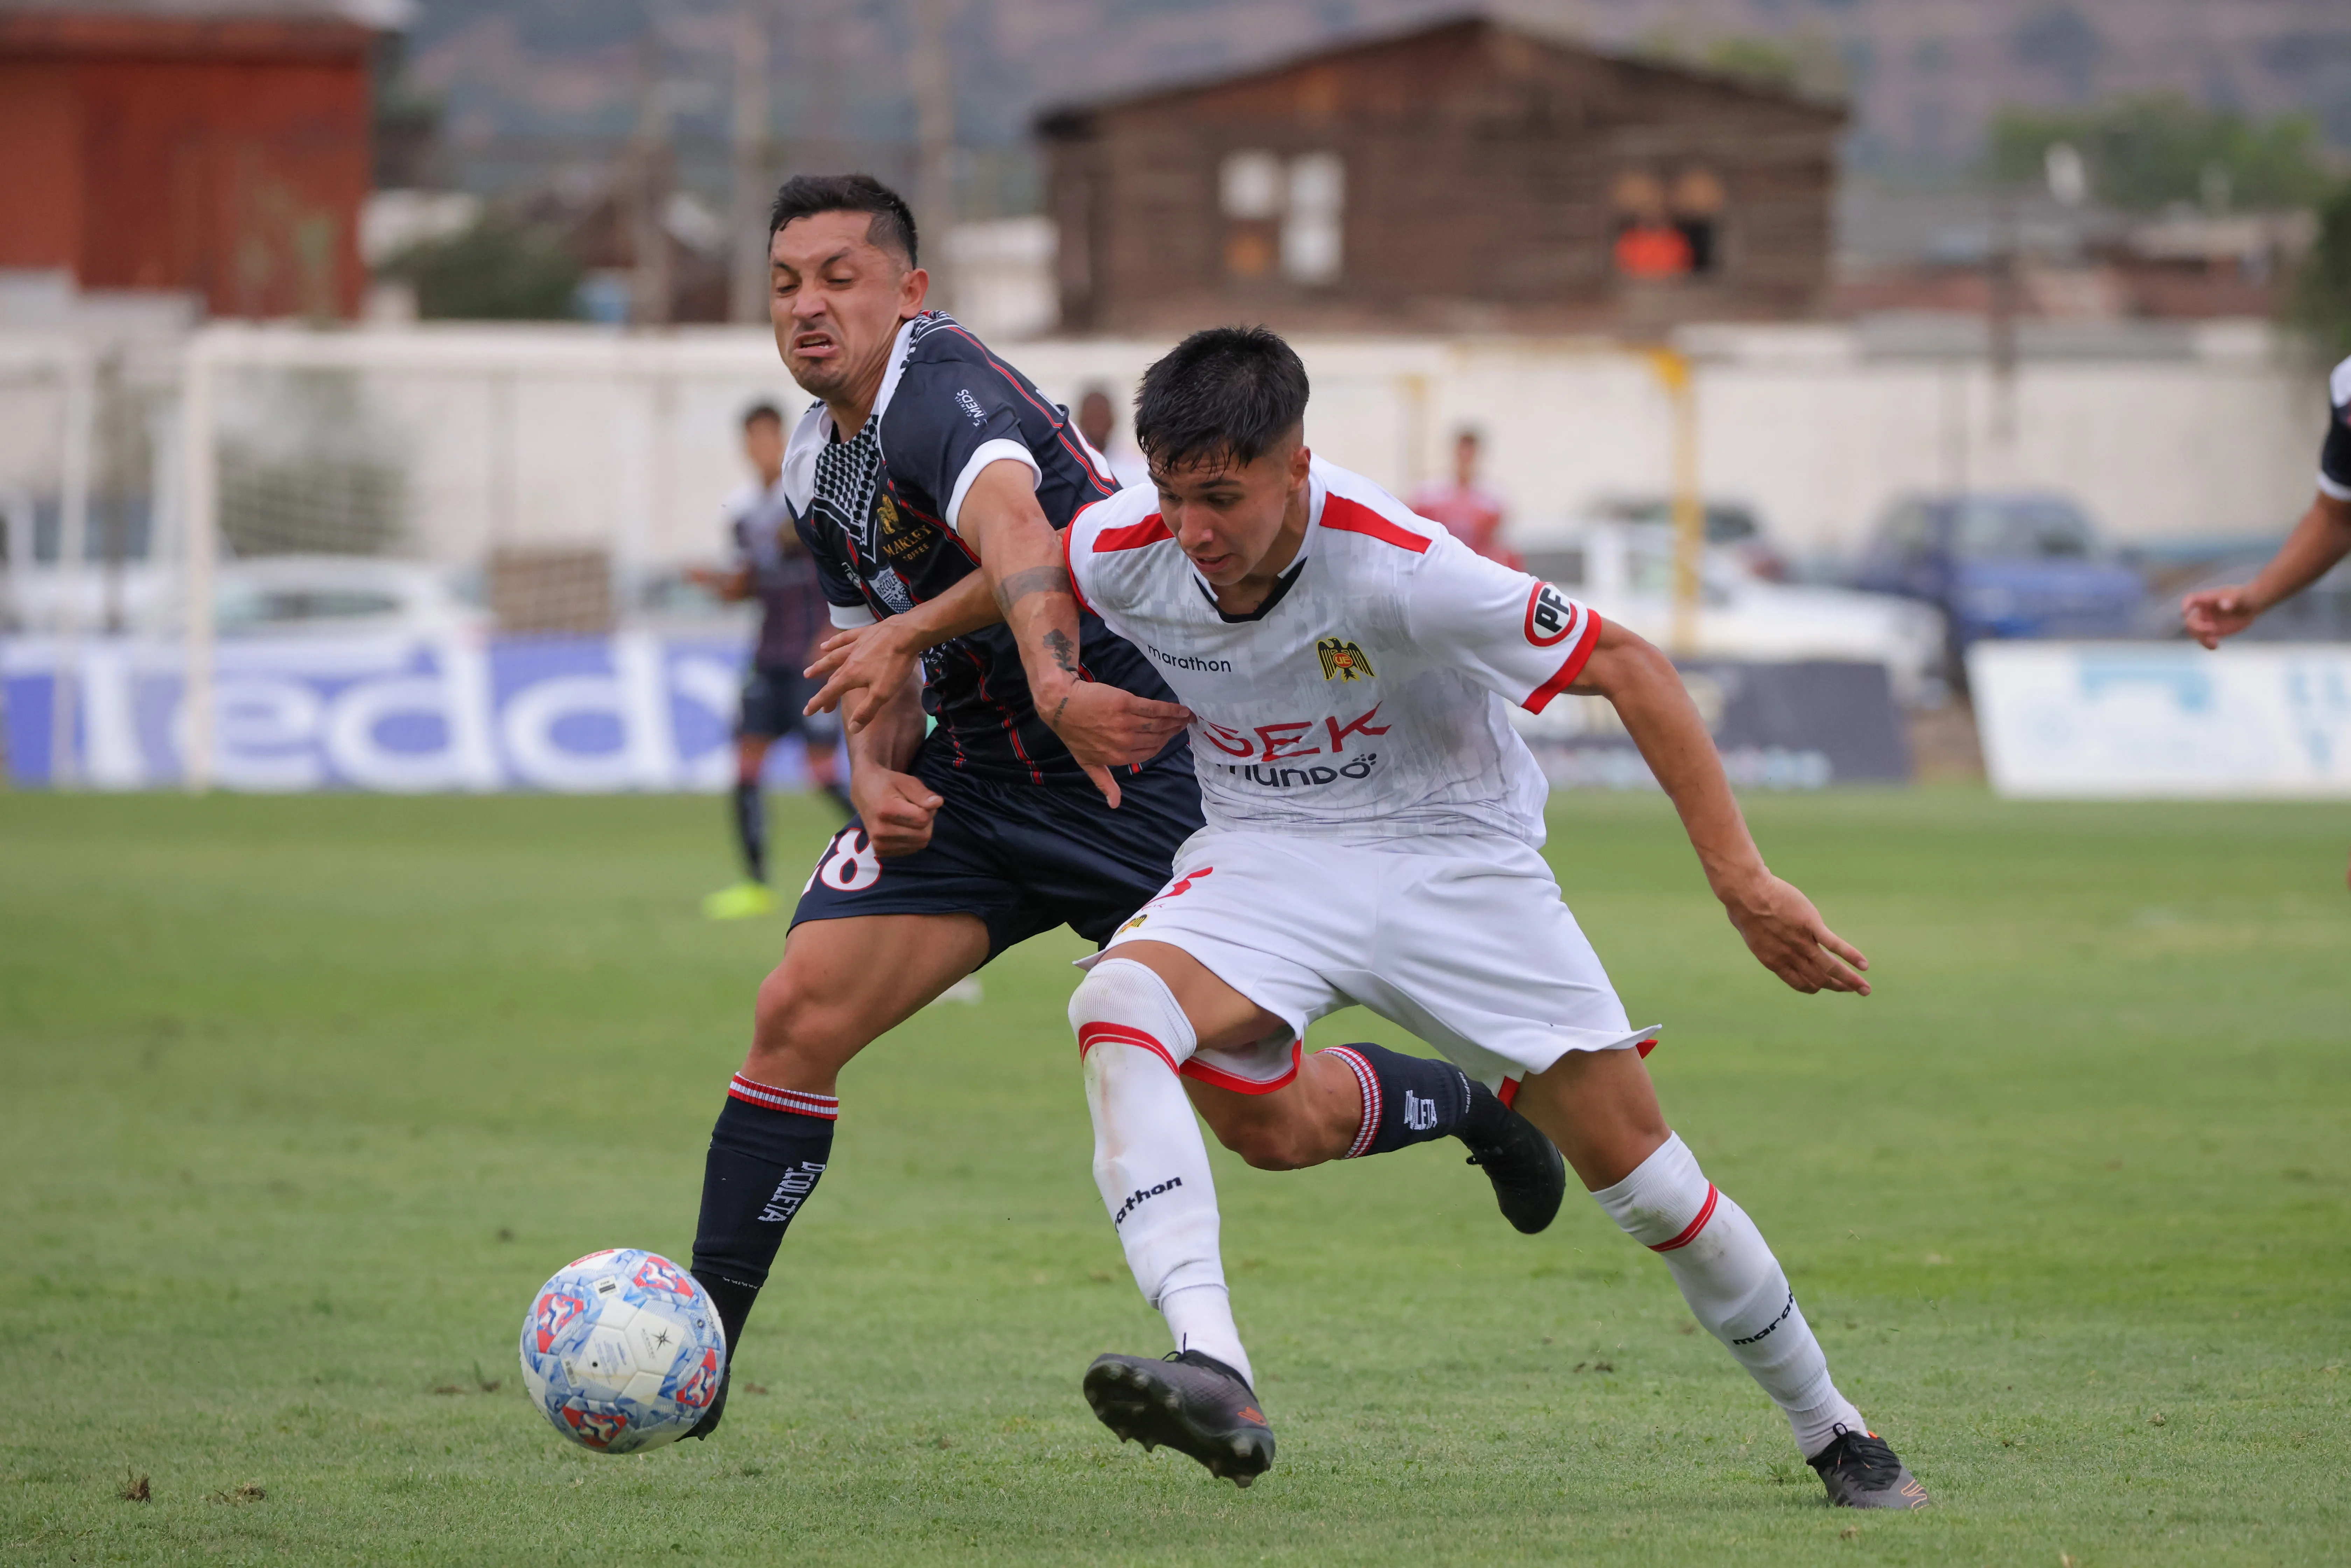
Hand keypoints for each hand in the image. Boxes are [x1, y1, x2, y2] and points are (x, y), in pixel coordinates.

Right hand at [804, 624, 916, 731]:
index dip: (818, 703)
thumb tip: (853, 728)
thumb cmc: (895, 664)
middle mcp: (849, 660)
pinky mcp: (864, 634)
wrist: (907, 633)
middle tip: (819, 704)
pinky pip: (844, 639)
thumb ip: (866, 711)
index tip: (807, 712)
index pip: (830, 692)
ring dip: (821, 666)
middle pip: (832, 678)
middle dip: (824, 692)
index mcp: (851, 676)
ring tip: (809, 671)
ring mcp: (856, 646)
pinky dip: (833, 643)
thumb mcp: (882, 693)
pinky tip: (826, 645)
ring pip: (833, 657)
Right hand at [851, 767, 943, 857]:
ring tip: (909, 817)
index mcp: (886, 811)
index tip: (919, 800)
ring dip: (921, 830)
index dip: (929, 808)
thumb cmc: (887, 784)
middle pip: (924, 834)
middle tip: (916, 808)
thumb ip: (922, 793)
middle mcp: (880, 831)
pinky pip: (911, 850)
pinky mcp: (881, 852)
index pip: (923, 819)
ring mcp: (879, 844)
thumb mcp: (906, 781)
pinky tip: (903, 827)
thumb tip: (938, 803)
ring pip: (920, 844)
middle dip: (926, 821)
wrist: (863, 791)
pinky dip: (913, 839)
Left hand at [1036, 680, 1192, 807]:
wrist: (1062, 705)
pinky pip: (1154, 708)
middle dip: (1173, 731)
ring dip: (1175, 719)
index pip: (1149, 752)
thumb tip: (1114, 804)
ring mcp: (1126, 723)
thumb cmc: (1074, 732)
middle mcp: (1124, 742)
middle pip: (1157, 737)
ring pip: (1158, 723)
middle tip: (1183, 723)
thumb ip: (1104, 782)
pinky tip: (1180, 708)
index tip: (1171, 736)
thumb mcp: (1087, 762)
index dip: (1163, 744)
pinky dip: (1170, 709)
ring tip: (1186, 715)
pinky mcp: (1126, 704)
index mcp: (1118, 757)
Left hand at [1718, 874, 1870, 995]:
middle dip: (1839, 986)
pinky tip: (1864, 965)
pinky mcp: (1811, 925)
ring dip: (1850, 980)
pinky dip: (1851, 956)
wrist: (1746, 893)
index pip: (1801, 983)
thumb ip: (1767, 944)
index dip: (1816, 987)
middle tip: (1856, 990)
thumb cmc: (1744, 909)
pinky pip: (1834, 944)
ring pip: (1830, 968)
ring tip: (1865, 988)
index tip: (1825, 986)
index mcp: (1775, 962)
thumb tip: (1769, 941)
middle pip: (1820, 979)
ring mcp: (1801, 942)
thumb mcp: (1754, 935)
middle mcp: (1790, 957)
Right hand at [2180, 585, 2261, 648]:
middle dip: (2198, 628)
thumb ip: (2231, 599)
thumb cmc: (2244, 596)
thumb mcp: (2240, 596)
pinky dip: (2207, 644)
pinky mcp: (2213, 631)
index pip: (2190, 600)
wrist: (2251, 605)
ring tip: (2214, 644)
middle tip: (2212, 631)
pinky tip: (2215, 647)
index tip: (2185, 613)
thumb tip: (2224, 606)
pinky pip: (2205, 639)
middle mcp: (2203, 611)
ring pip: (2196, 633)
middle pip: (2191, 621)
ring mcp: (2207, 622)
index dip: (2185, 606)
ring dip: (2202, 639)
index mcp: (2206, 599)